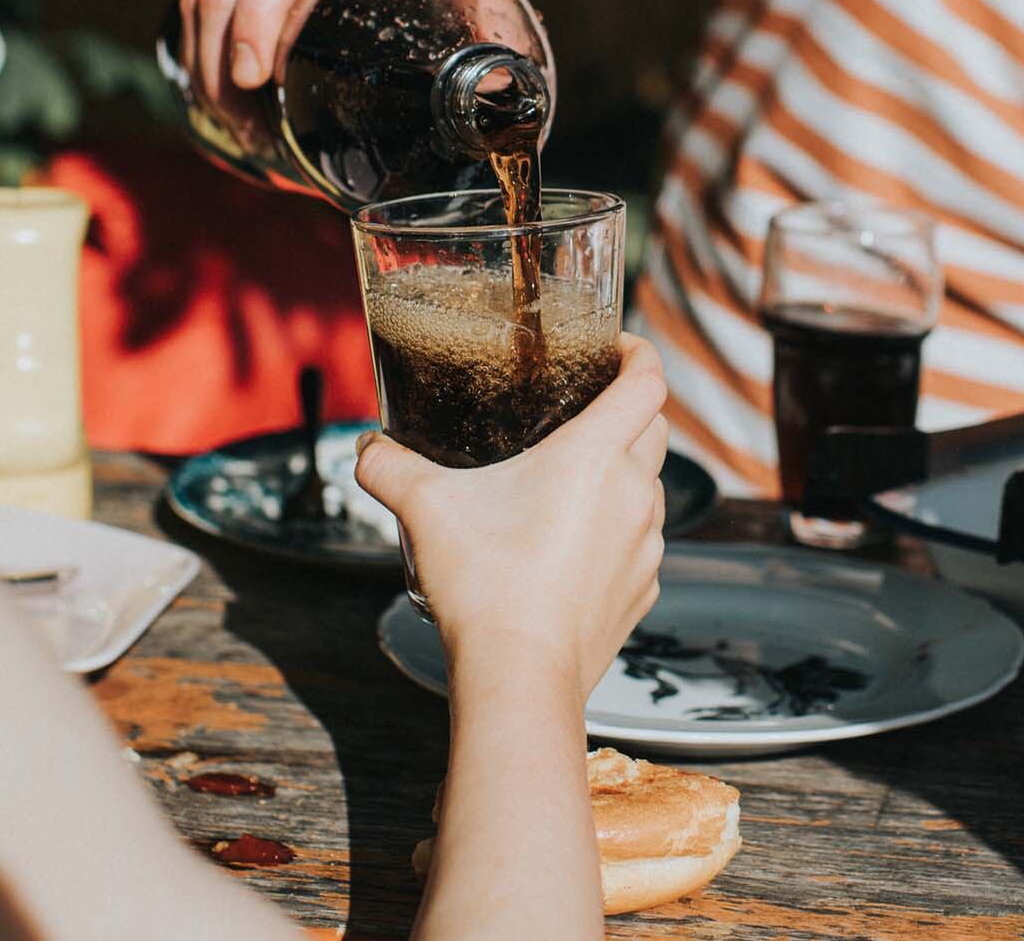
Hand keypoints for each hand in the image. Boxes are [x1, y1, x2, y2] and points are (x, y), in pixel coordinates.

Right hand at [355, 334, 667, 696]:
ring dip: (624, 473)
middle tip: (587, 407)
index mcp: (596, 456)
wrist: (520, 674)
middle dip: (630, 408)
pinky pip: (641, 543)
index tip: (617, 350)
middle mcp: (634, 494)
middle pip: (656, 428)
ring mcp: (646, 546)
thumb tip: (367, 450)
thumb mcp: (426, 509)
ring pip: (650, 488)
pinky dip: (619, 530)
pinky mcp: (642, 590)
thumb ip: (390, 467)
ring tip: (573, 480)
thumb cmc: (485, 586)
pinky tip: (575, 543)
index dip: (639, 354)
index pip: (647, 382)